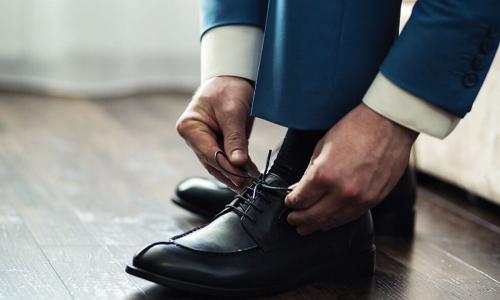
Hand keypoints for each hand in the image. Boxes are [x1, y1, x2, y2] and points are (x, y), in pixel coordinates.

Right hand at [176, 76, 258, 189]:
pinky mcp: (217, 144)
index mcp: (190, 127)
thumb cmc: (229, 88)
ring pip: (219, 165)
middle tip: (250, 186)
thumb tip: (238, 163)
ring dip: (236, 176)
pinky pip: (226, 160)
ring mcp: (204, 142)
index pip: (209, 153)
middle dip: (232, 175)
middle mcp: (194, 137)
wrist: (233, 78)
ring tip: (251, 186)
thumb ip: (235, 138)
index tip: (242, 177)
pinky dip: (238, 168)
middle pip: (213, 162)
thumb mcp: (233, 111)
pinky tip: (250, 176)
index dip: (226, 167)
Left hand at [285, 103, 418, 234]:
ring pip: (333, 221)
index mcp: (324, 175)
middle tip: (292, 220)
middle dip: (299, 219)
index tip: (288, 201)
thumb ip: (310, 171)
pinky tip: (328, 223)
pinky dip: (337, 221)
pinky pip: (351, 217)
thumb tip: (300, 187)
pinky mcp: (374, 200)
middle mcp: (341, 192)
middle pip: (313, 216)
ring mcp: (359, 199)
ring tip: (307, 227)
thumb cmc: (356, 128)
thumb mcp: (322, 146)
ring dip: (317, 225)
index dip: (291, 202)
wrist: (389, 124)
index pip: (300, 199)